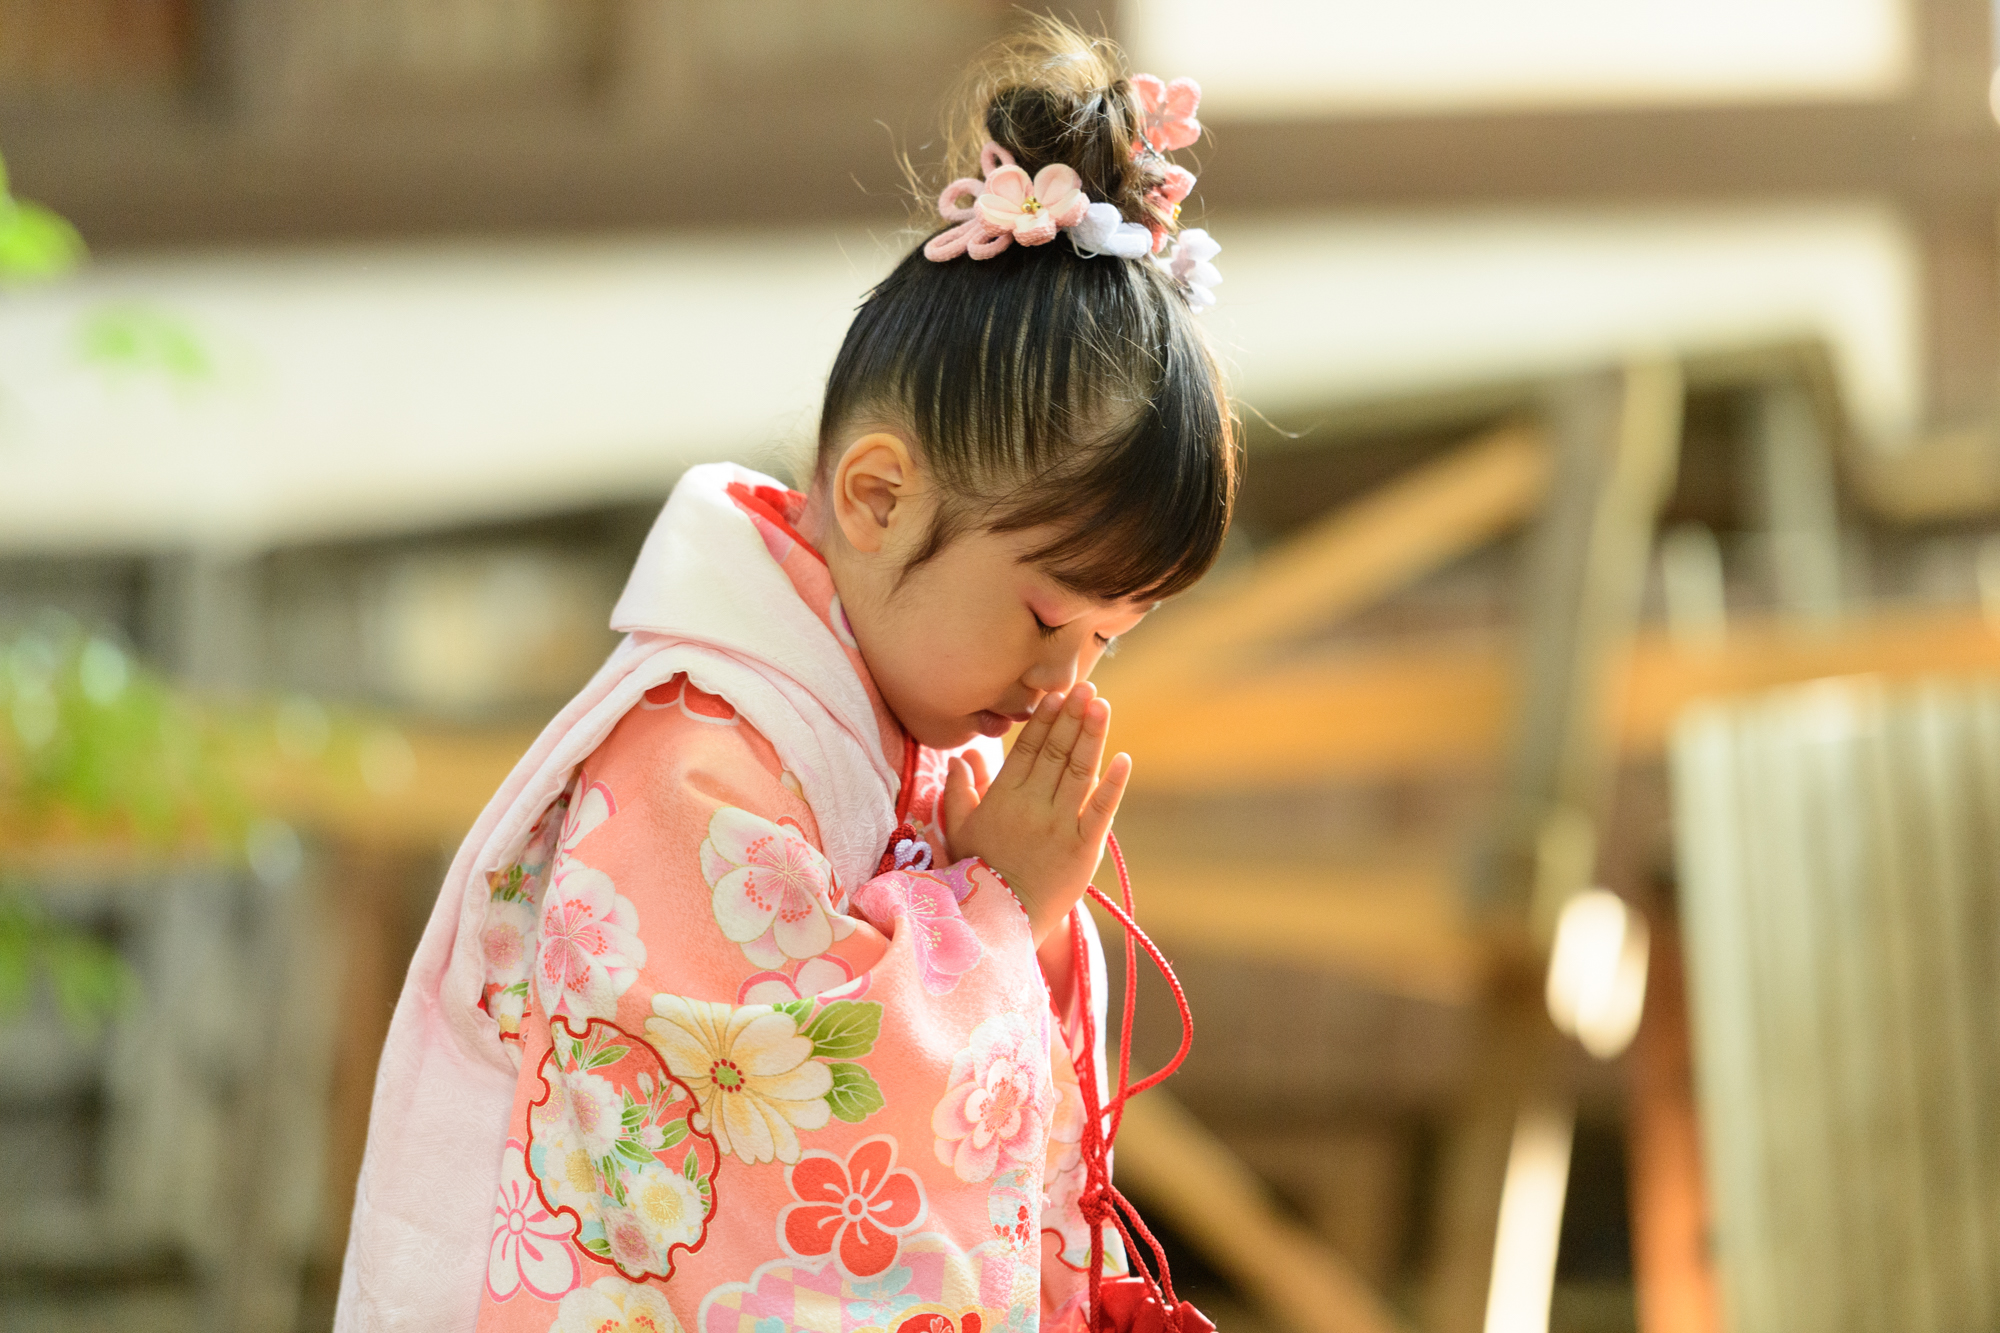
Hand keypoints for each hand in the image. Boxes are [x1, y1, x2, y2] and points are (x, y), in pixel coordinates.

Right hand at [939, 683, 1131, 945]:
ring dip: (1091, 736)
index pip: (1027, 749)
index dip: (1044, 719)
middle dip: (1071, 717)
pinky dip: (1113, 785)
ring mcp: (1059, 827)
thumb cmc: (978, 874)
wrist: (1000, 922)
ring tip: (1101, 705)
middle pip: (1055, 752)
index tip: (1057, 694)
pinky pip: (1100, 812)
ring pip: (1078, 772)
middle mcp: (1032, 807)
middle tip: (1086, 687)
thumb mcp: (958, 829)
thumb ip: (960, 790)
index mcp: (1003, 798)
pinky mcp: (1083, 850)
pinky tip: (1124, 759)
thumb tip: (962, 755)